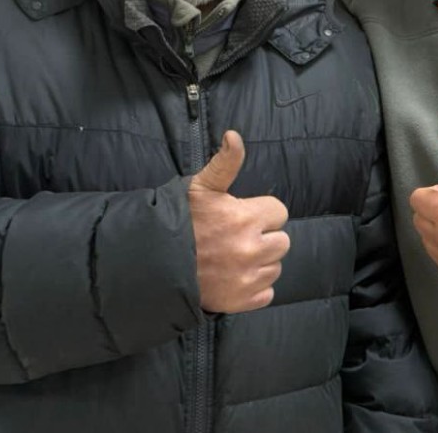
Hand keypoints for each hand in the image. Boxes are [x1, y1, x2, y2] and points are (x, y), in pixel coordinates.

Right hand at [188, 131, 289, 312]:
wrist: (155, 265)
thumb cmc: (180, 222)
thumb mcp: (201, 187)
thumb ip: (225, 162)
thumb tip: (234, 136)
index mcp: (245, 218)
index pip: (279, 212)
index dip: (261, 213)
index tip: (242, 216)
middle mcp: (251, 249)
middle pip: (282, 241)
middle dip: (264, 237)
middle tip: (237, 237)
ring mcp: (248, 278)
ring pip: (275, 267)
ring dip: (260, 262)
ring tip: (234, 257)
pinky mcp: (243, 301)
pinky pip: (266, 292)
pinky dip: (254, 286)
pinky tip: (234, 276)